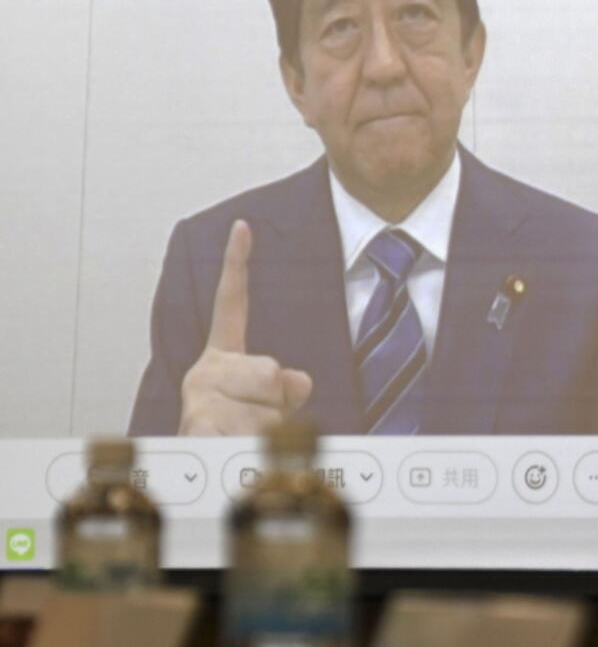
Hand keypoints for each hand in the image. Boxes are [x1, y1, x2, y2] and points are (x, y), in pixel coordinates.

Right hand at [177, 220, 313, 434]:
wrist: (195, 478)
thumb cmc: (238, 437)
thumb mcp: (270, 406)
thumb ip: (289, 387)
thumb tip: (296, 382)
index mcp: (222, 358)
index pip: (232, 303)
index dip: (237, 264)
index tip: (243, 226)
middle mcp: (205, 371)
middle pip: (272, 372)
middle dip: (277, 404)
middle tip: (254, 422)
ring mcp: (198, 398)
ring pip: (269, 408)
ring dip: (268, 432)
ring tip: (244, 441)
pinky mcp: (197, 425)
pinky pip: (251, 434)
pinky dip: (252, 450)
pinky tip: (231, 452)